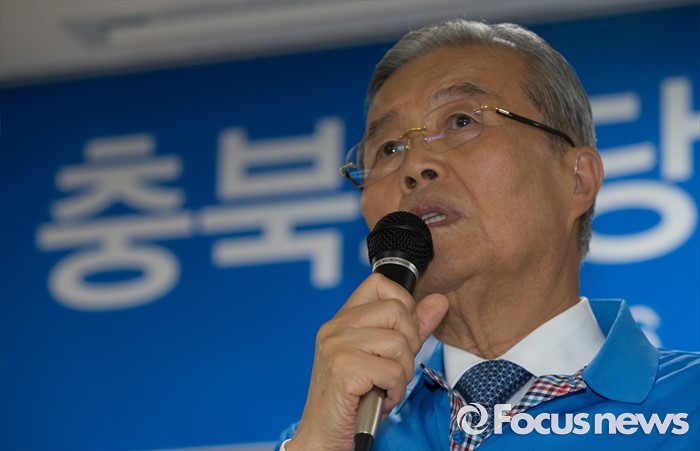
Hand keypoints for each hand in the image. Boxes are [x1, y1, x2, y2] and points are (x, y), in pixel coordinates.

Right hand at [286, 273, 448, 450]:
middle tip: (394, 369)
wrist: (324, 438)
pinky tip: (381, 399)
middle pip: (397, 311)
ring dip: (402, 373)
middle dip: (409, 344)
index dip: (403, 305)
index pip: (379, 284)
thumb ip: (411, 328)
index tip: (401, 334)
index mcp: (342, 320)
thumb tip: (439, 301)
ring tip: (386, 387)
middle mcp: (335, 328)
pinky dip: (395, 391)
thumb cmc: (354, 401)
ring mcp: (336, 347)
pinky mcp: (344, 369)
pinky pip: (393, 371)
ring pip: (399, 343)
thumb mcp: (385, 359)